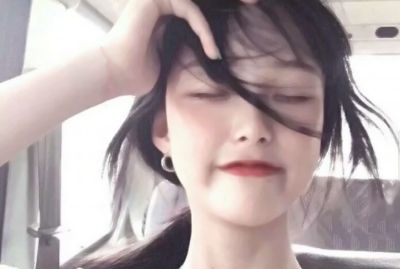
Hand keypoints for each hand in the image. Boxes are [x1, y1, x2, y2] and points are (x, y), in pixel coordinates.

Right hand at [99, 0, 257, 96]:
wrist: (116, 74)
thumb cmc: (137, 74)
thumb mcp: (167, 62)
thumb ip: (181, 52)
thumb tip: (200, 60)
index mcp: (162, 15)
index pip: (195, 13)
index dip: (212, 25)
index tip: (226, 44)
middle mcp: (159, 3)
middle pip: (198, 5)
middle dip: (228, 6)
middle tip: (252, 8)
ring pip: (197, 4)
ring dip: (218, 20)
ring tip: (233, 35)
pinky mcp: (155, 1)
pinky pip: (190, 10)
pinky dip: (204, 31)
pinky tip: (211, 50)